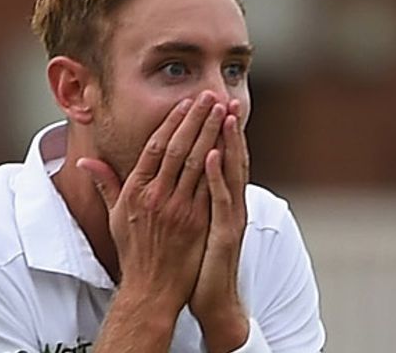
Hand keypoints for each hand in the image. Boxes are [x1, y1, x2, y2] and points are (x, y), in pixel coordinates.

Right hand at [77, 91, 226, 313]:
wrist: (151, 289)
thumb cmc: (133, 252)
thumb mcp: (114, 216)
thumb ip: (106, 184)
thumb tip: (86, 160)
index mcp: (136, 192)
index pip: (155, 148)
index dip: (172, 123)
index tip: (185, 103)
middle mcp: (156, 197)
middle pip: (178, 149)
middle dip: (196, 119)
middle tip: (210, 96)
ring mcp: (179, 209)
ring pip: (197, 163)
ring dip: (212, 134)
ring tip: (224, 111)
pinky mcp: (198, 222)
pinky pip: (210, 187)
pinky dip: (219, 164)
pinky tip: (229, 145)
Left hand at [190, 99, 249, 352]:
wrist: (210, 298)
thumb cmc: (195, 262)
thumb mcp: (186, 225)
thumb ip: (179, 198)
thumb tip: (165, 179)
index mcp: (216, 199)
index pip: (216, 156)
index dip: (211, 131)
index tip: (205, 104)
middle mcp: (227, 203)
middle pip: (228, 157)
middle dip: (224, 127)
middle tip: (223, 97)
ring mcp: (229, 217)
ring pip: (231, 172)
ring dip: (228, 142)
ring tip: (224, 114)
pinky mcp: (225, 232)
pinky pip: (222, 199)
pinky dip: (218, 176)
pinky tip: (213, 155)